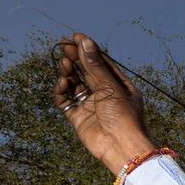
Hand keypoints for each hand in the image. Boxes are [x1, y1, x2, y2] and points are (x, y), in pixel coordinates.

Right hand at [53, 32, 155, 175]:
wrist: (120, 148)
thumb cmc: (123, 117)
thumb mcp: (110, 88)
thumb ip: (94, 65)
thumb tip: (84, 41)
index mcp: (120, 87)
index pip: (102, 63)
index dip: (89, 50)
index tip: (76, 36)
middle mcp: (105, 95)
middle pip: (87, 71)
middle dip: (76, 58)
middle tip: (63, 45)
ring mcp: (91, 106)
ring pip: (75, 84)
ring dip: (68, 73)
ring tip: (64, 63)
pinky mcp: (78, 117)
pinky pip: (66, 100)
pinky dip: (62, 90)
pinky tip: (62, 83)